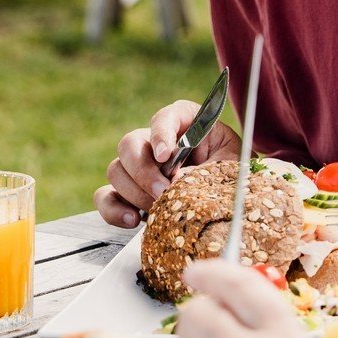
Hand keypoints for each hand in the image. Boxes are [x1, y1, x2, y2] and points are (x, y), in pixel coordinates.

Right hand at [94, 100, 240, 227]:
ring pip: (116, 170)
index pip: (165, 117)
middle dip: (143, 170)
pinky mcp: (129, 193)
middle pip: (130, 144)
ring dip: (133, 192)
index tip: (165, 154)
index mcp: (185, 124)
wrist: (230, 198)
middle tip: (162, 191)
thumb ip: (209, 169)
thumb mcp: (231, 167)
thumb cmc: (232, 174)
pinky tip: (133, 220)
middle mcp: (156, 142)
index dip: (161, 132)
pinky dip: (114, 210)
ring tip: (156, 210)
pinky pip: (105, 197)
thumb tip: (177, 181)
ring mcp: (139, 168)